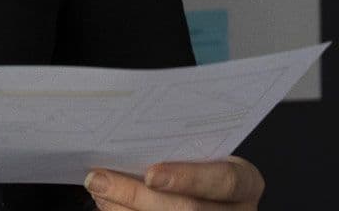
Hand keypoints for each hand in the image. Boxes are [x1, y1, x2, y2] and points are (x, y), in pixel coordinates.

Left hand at [85, 157, 263, 209]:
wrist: (206, 190)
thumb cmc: (196, 162)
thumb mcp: (198, 153)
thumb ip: (172, 149)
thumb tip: (121, 139)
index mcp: (246, 183)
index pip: (224, 180)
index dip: (188, 178)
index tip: (151, 174)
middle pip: (189, 210)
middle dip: (136, 196)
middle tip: (99, 180)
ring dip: (123, 209)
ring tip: (97, 190)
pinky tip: (108, 204)